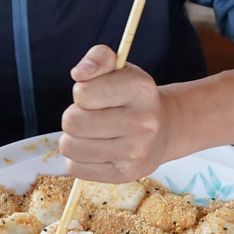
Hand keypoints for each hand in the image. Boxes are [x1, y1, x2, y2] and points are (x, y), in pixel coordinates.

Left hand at [59, 45, 176, 182]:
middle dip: (75, 116)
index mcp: (141, 88)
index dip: (82, 92)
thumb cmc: (131, 96)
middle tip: (92, 115)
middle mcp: (143, 122)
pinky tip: (97, 150)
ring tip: (93, 133)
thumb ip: (98, 58)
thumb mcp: (120, 69)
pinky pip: (75, 168)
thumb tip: (79, 73)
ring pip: (70, 147)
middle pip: (72, 122)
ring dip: (73, 138)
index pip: (82, 93)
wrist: (163, 130)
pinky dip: (78, 159)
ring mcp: (135, 152)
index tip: (97, 94)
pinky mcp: (124, 175)